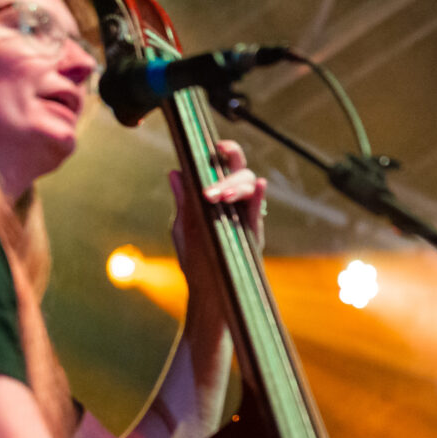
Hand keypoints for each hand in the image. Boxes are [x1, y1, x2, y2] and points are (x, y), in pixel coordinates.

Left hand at [168, 140, 265, 309]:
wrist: (208, 292)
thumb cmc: (196, 261)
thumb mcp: (184, 228)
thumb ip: (183, 202)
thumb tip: (176, 173)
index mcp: (216, 196)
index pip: (221, 166)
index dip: (222, 151)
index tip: (215, 144)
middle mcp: (233, 202)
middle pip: (238, 170)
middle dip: (227, 168)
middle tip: (212, 183)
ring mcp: (244, 216)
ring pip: (248, 185)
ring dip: (233, 185)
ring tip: (218, 197)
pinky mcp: (253, 233)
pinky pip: (258, 210)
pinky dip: (258, 197)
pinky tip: (260, 185)